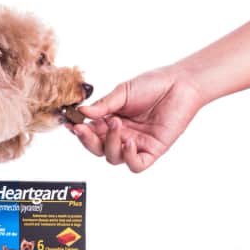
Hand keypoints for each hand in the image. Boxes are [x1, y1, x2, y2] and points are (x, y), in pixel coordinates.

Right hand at [70, 67, 203, 171]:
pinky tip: (129, 143)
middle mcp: (121, 135)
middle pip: (97, 149)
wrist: (179, 84)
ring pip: (113, 158)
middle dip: (87, 140)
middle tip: (84, 128)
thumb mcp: (123, 92)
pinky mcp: (152, 150)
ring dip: (109, 143)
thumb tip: (81, 111)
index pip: (89, 132)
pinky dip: (129, 158)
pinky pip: (136, 165)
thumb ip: (103, 105)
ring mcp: (136, 144)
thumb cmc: (152, 84)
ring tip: (116, 123)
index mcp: (110, 121)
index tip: (69, 122)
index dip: (78, 131)